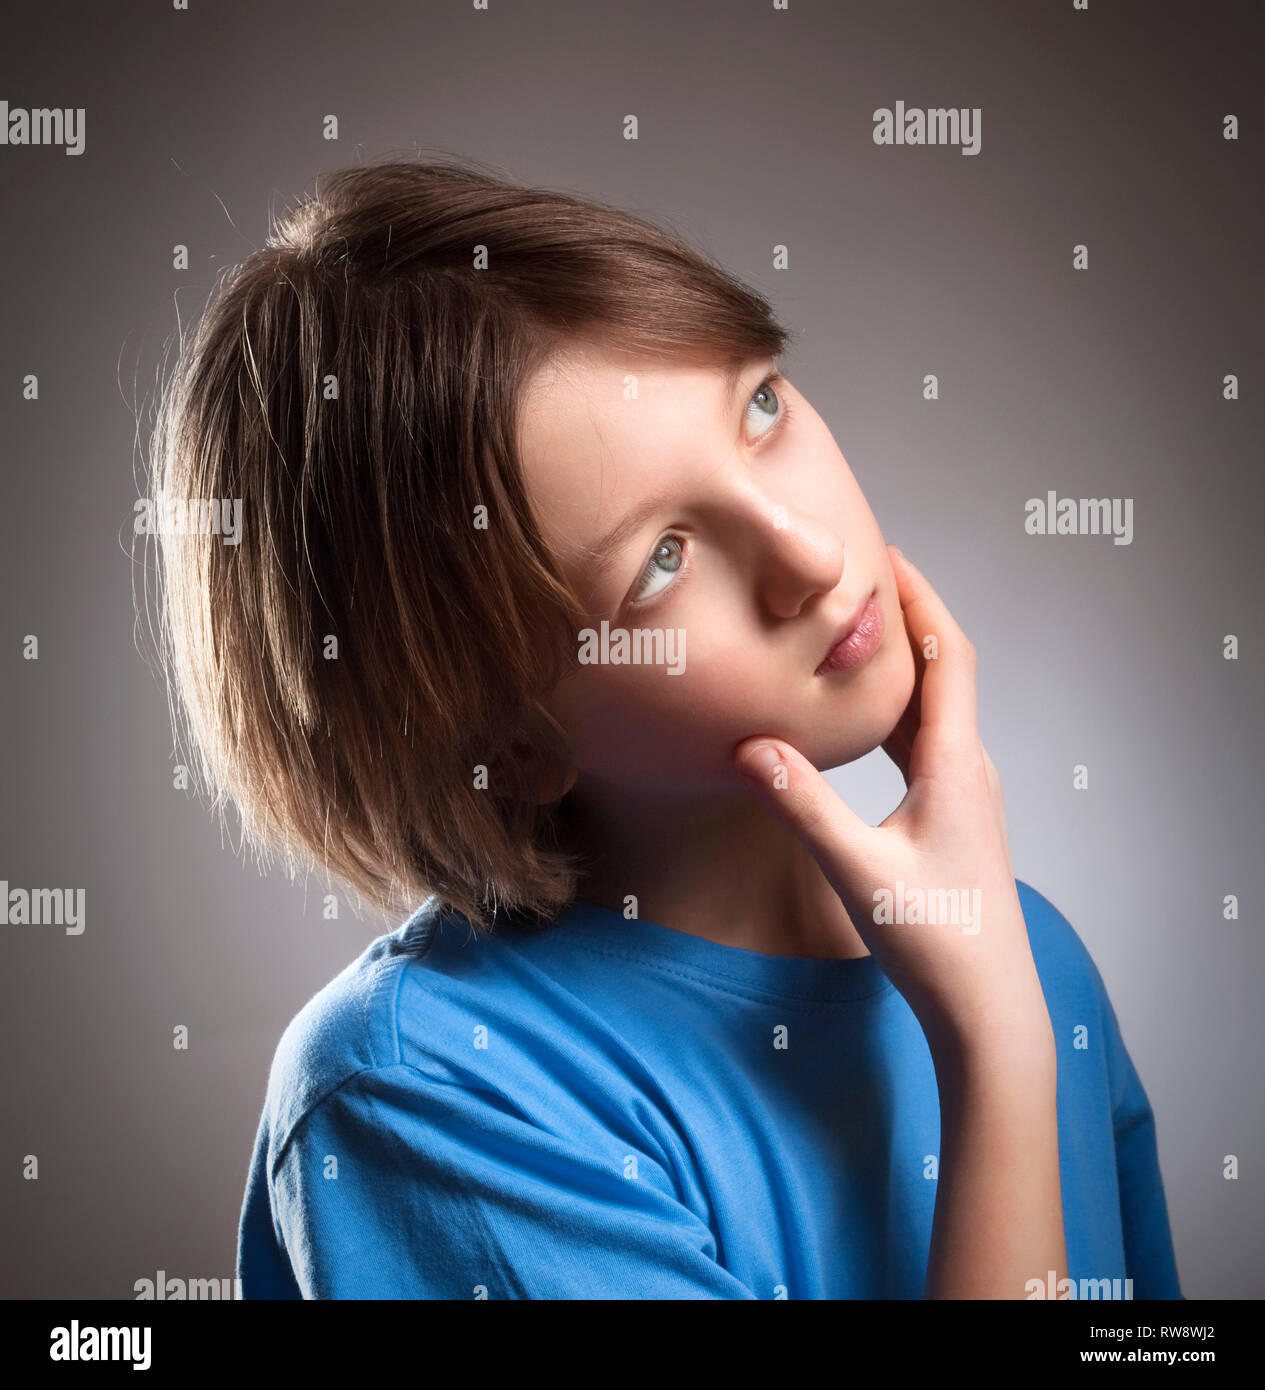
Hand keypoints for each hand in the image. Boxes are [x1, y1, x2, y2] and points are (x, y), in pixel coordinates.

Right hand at [733, 546, 1044, 1051]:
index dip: (920, 597)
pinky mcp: (952, 818)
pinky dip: (893, 713)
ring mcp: (964, 794)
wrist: (988, 1009)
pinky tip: (860, 721)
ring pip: (933, 708)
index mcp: (956, 765)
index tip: (884, 552)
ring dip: (899, 665)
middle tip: (857, 578)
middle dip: (905, 617)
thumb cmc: (937, 944)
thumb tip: (751, 746)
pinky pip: (924, 743)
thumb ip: (803, 805)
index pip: (948, 654)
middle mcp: (968, 768)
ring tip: (852, 633)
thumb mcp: (858, 871)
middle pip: (944, 669)